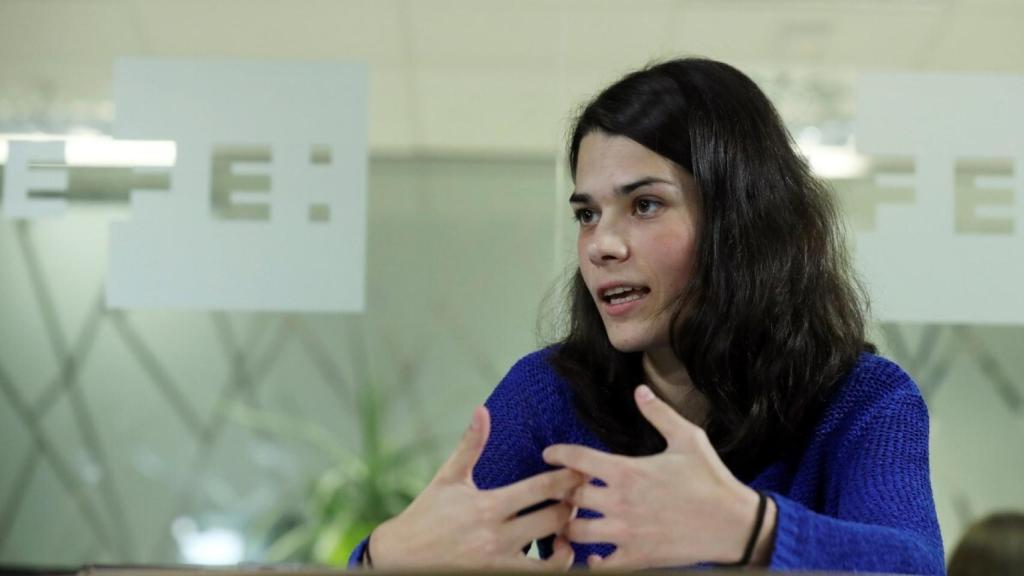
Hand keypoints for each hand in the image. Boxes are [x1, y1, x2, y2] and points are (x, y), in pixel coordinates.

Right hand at [370, 406, 582, 569]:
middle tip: (580, 497)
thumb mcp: (448, 478)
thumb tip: (482, 410)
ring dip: (567, 542)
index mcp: (488, 506)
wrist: (401, 558)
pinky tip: (553, 552)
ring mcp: (499, 563)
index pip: (540, 488)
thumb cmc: (426, 514)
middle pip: (554, 519)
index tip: (579, 471)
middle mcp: (496, 536)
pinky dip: (553, 567)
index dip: (566, 478)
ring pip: (552, 558)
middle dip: (571, 506)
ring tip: (569, 529)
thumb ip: (471, 446)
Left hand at [542, 385, 766, 569]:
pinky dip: (592, 560)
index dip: (558, 454)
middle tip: (563, 490)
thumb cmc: (711, 479)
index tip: (549, 455)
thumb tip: (640, 390)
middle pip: (570, 497)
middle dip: (562, 492)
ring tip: (573, 520)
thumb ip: (659, 414)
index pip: (578, 459)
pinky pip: (600, 565)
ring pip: (576, 531)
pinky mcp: (637, 557)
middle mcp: (620, 502)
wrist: (735, 524)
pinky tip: (595, 552)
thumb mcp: (689, 438)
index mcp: (628, 471)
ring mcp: (626, 533)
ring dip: (571, 525)